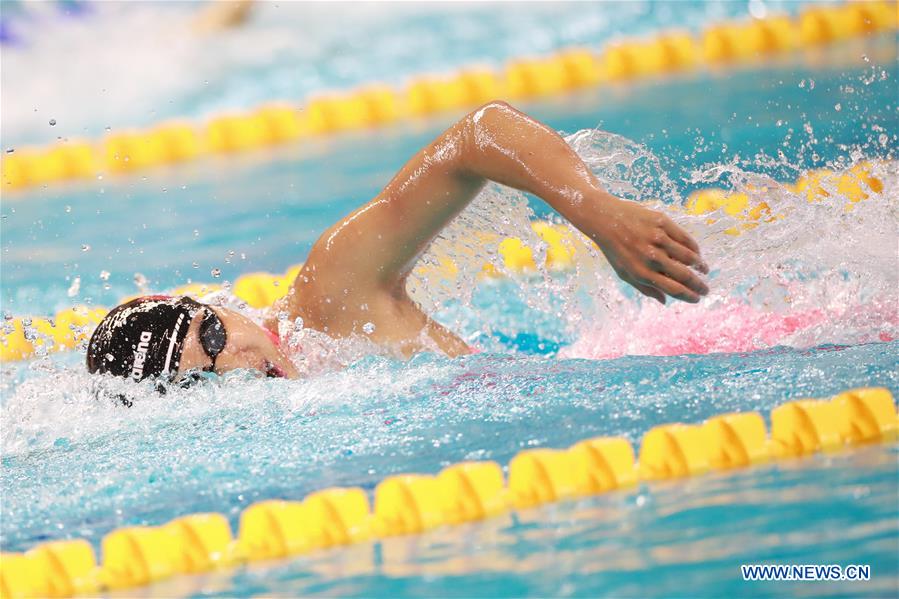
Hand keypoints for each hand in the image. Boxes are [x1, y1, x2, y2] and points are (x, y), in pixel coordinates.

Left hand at [588, 196, 709, 303]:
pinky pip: (685, 238)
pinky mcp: (662, 223)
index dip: (689, 296)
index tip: (697, 299)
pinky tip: (696, 253)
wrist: (604, 218)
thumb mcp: (624, 273)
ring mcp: (658, 238)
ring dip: (700, 266)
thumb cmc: (615, 249)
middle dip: (699, 285)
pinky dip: (694, 248)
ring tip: (704, 270)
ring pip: (689, 256)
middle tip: (706, 290)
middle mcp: (651, 257)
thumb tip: (665, 302)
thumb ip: (645, 288)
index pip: (673, 289)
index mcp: (642, 272)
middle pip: (684, 275)